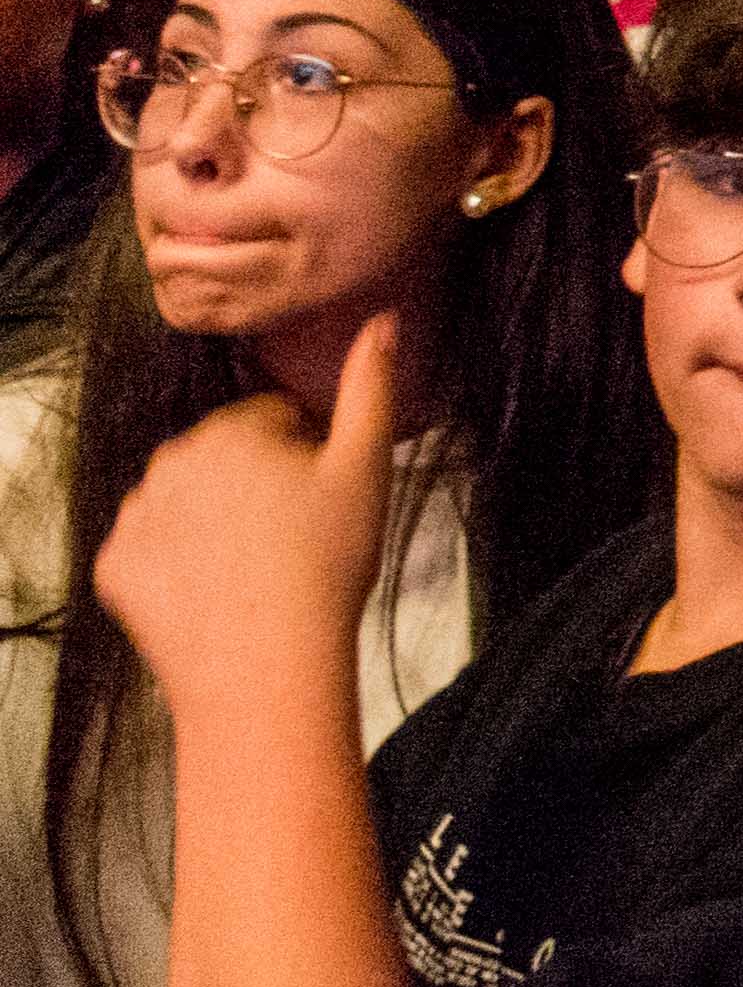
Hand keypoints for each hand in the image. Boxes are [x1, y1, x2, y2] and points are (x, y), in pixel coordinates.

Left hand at [93, 309, 399, 710]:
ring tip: (257, 567)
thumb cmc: (325, 567)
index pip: (274, 420)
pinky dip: (176, 563)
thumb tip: (384, 320)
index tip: (322, 499)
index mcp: (230, 432)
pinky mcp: (113, 569)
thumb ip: (372, 385)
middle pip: (224, 458)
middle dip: (257, 483)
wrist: (265, 666)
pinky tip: (214, 588)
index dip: (308, 455)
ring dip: (214, 520)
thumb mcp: (366, 467)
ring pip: (185, 501)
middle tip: (295, 535)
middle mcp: (169, 464)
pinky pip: (149, 549)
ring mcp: (135, 518)